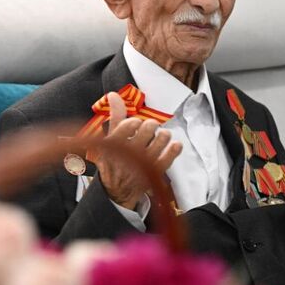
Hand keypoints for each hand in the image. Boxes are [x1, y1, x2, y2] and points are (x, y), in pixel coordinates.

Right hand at [95, 92, 181, 209]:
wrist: (117, 189)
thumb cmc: (114, 160)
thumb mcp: (109, 139)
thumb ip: (114, 116)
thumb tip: (114, 95)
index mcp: (115, 145)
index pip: (130, 124)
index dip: (134, 122)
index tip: (135, 125)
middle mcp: (130, 154)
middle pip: (149, 128)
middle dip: (151, 125)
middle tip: (150, 129)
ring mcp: (144, 164)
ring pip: (162, 138)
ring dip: (163, 135)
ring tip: (160, 138)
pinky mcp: (155, 172)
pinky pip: (170, 156)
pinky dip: (175, 148)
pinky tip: (174, 145)